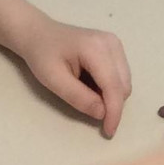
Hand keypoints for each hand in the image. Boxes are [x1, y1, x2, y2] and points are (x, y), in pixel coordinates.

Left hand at [16, 13, 131, 138]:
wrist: (38, 33)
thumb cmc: (42, 55)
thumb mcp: (53, 79)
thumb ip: (78, 97)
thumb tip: (102, 113)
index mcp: (96, 48)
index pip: (114, 87)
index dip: (114, 112)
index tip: (108, 132)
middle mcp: (112, 44)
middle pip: (123, 86)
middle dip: (111, 104)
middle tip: (85, 106)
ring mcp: (115, 44)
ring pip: (124, 83)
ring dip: (110, 96)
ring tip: (84, 90)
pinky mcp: (115, 48)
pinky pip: (120, 76)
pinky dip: (109, 87)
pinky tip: (90, 83)